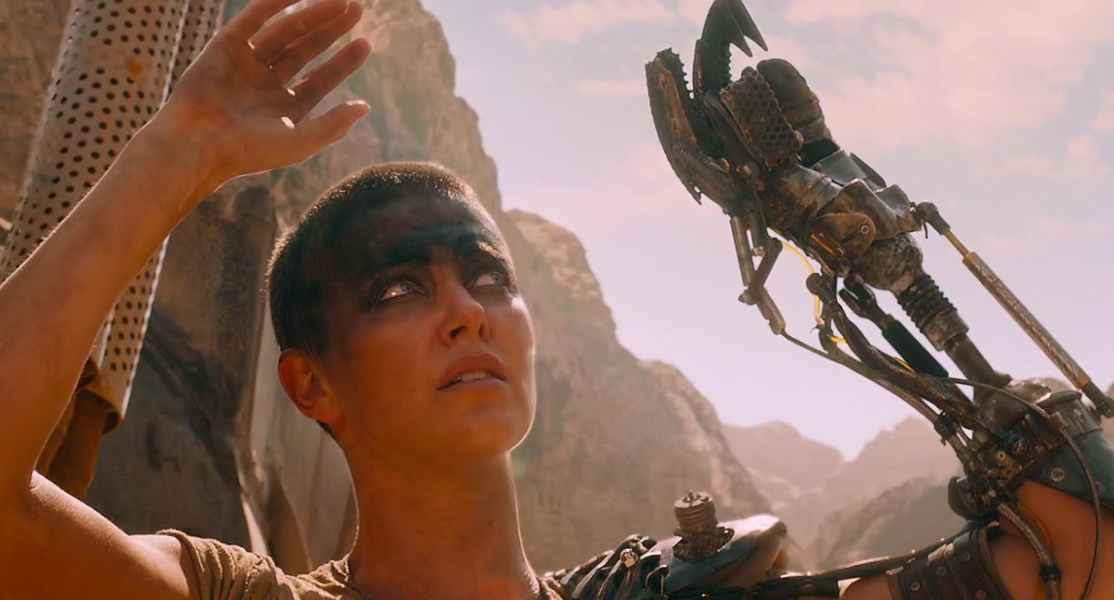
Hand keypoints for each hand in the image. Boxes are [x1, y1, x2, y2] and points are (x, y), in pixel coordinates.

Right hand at [162, 0, 371, 193]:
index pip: (321, 79)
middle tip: (357, 9)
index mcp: (284, 109)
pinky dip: (275, 4)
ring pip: (284, 33)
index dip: (344, 61)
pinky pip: (253, 20)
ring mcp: (245, 65)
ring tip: (340, 0)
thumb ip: (334, 125)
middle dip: (331, 30)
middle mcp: (265, 85)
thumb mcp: (301, 142)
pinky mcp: (224, 47)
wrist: (200, 142)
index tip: (366, 43)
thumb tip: (365, 106)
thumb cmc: (250, 150)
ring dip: (312, 14)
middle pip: (305, 51)